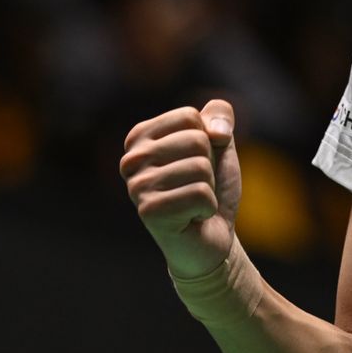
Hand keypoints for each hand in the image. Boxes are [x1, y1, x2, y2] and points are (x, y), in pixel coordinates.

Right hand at [119, 99, 242, 278]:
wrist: (211, 237)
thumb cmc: (210, 186)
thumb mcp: (220, 143)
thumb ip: (220, 116)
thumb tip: (217, 131)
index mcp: (140, 137)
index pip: (190, 117)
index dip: (207, 141)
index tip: (196, 163)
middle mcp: (130, 160)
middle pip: (196, 140)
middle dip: (209, 166)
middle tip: (196, 186)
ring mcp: (136, 186)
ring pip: (200, 168)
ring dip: (208, 188)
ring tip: (193, 203)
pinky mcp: (149, 211)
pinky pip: (200, 194)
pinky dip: (207, 207)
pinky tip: (193, 218)